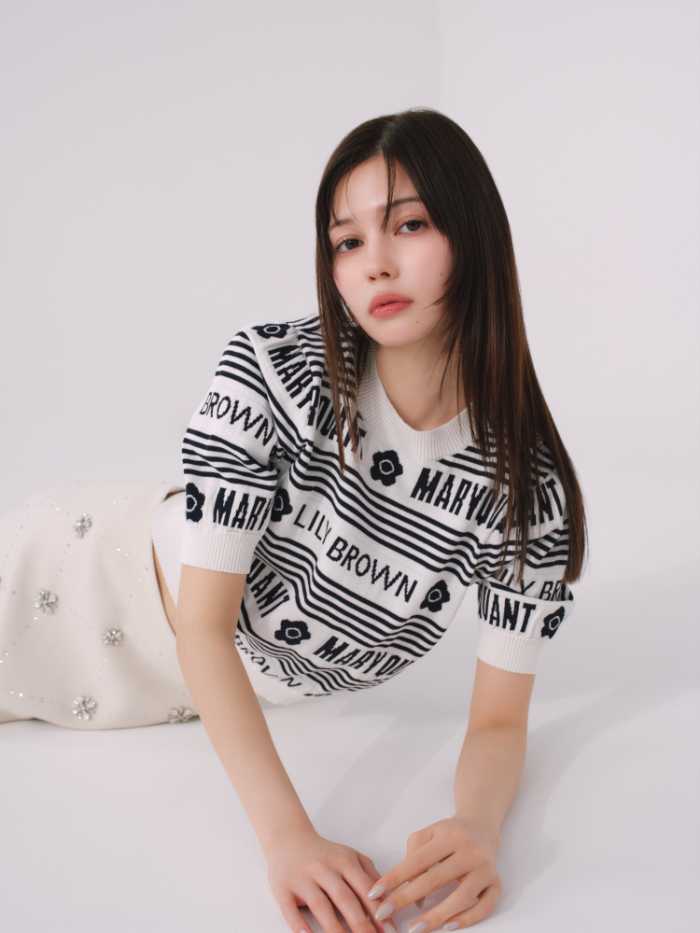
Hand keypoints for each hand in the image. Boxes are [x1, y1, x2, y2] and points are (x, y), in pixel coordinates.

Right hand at [266, 825, 398, 932]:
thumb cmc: (325, 854)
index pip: (364, 888)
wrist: (289, 838)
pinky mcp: (282, 888)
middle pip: (344, 898)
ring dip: (334, 929)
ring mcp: (302, 878)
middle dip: (360, 924)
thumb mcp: (350, 857)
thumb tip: (390, 903)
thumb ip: (370, 876)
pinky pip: (290, 909)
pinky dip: (299, 926)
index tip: (390, 932)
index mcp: (344, 861)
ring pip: (320, 905)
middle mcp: (324, 868)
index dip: (377, 911)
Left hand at [366, 817, 501, 930]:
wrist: (481, 826)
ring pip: (462, 897)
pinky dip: (467, 919)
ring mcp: (485, 868)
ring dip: (436, 916)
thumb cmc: (448, 834)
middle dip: (406, 899)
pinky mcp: (497, 883)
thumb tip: (410, 896)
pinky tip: (448, 926)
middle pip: (435, 879)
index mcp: (449, 836)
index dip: (394, 878)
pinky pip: (485, 907)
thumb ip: (413, 857)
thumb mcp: (428, 834)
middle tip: (384, 914)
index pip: (417, 861)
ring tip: (415, 929)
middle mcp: (470, 851)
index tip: (375, 894)